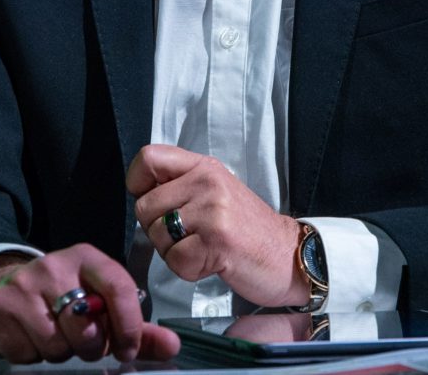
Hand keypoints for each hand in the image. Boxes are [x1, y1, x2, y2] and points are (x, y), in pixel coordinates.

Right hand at [0, 244, 178, 362]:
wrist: (1, 289)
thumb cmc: (61, 299)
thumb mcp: (99, 303)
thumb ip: (136, 327)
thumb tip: (172, 346)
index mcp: (86, 259)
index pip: (118, 286)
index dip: (128, 325)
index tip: (128, 349)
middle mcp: (54, 266)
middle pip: (86, 328)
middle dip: (90, 347)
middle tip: (84, 340)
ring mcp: (23, 285)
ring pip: (57, 346)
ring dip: (61, 353)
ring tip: (56, 336)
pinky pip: (26, 353)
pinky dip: (32, 356)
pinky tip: (31, 338)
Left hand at [127, 144, 307, 306]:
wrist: (289, 255)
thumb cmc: (248, 229)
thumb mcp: (216, 192)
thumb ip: (182, 185)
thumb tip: (141, 192)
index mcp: (205, 166)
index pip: (149, 157)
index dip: (138, 183)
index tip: (153, 202)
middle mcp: (208, 182)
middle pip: (145, 206)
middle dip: (158, 231)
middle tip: (188, 237)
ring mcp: (213, 210)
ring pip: (158, 236)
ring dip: (174, 253)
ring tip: (203, 249)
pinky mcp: (217, 241)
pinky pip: (175, 261)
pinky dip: (189, 270)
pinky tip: (211, 263)